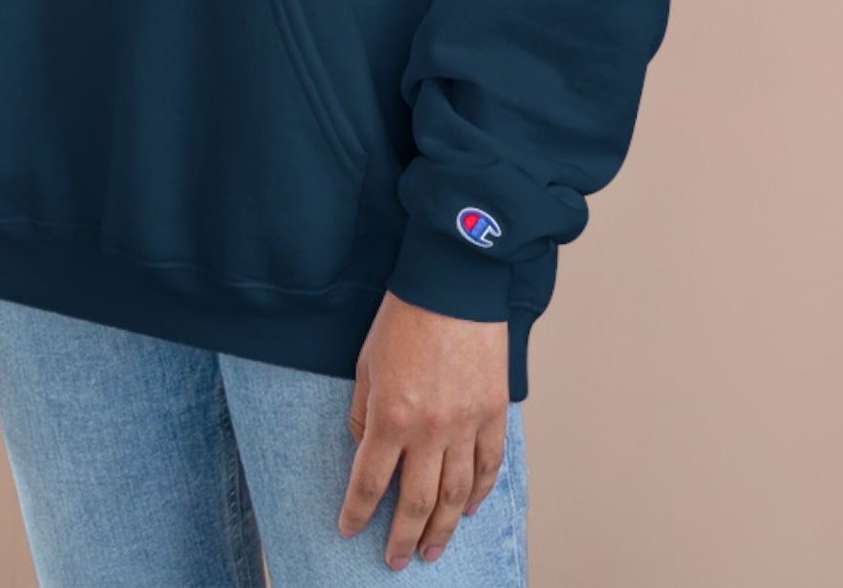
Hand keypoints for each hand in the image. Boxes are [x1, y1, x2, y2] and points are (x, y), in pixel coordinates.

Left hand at [338, 291, 509, 569]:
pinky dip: (480, 492)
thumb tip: (367, 448)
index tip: (349, 530)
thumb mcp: (366, 363)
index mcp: (390, 417)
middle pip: (415, 502)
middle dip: (402, 537)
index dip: (357, 512)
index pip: (369, 482)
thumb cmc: (404, 317)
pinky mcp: (493, 412)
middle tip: (396, 561)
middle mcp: (429, 430)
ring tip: (432, 550)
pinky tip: (470, 510)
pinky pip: (488, 465)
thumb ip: (364, 412)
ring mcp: (465, 425)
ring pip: (455, 495)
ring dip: (442, 528)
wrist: (453, 283)